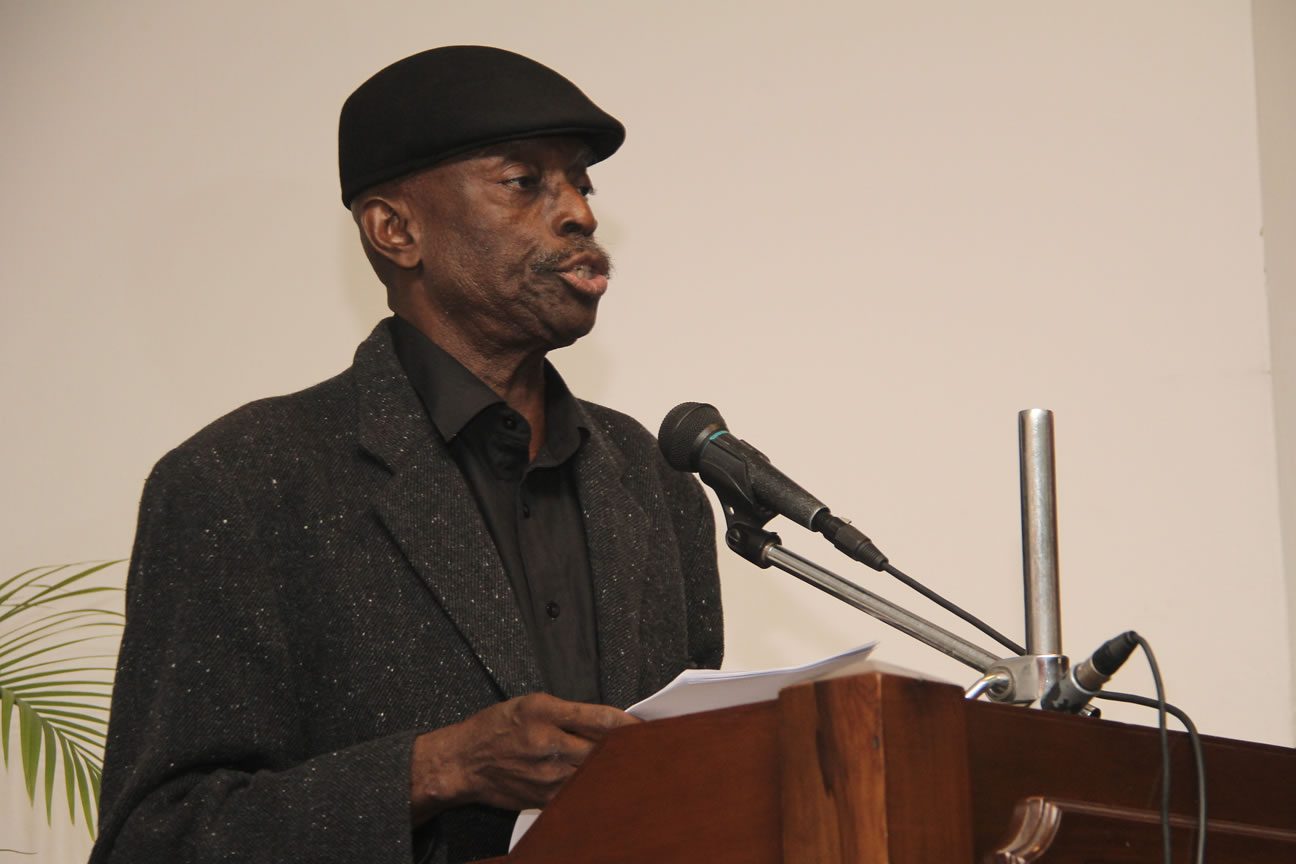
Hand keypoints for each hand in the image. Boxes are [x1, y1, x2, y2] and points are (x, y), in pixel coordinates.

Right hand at [409, 693, 637, 822]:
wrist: (464, 762)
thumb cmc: (496, 727)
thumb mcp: (531, 703)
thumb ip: (569, 712)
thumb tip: (608, 723)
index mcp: (545, 712)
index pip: (601, 719)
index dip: (630, 725)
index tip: (648, 727)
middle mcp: (548, 744)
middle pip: (604, 750)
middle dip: (629, 749)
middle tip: (651, 748)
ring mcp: (547, 776)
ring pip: (595, 774)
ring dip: (616, 770)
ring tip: (635, 766)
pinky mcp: (544, 798)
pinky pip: (579, 791)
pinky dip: (595, 786)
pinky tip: (607, 783)